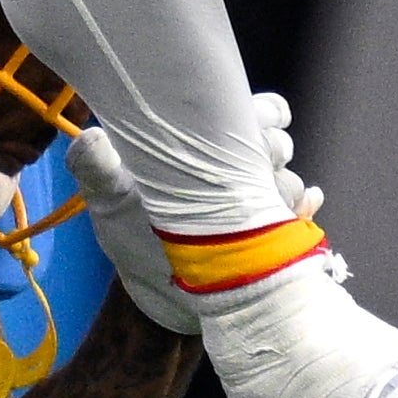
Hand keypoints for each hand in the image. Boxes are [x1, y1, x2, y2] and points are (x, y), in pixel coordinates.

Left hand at [75, 89, 316, 338]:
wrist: (156, 288)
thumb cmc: (131, 231)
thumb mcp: (107, 197)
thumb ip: (95, 165)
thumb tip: (92, 136)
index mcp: (205, 146)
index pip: (245, 111)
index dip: (257, 109)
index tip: (256, 116)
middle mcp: (238, 167)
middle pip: (274, 142)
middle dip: (269, 146)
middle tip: (258, 157)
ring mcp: (260, 202)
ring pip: (289, 180)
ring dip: (282, 185)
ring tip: (263, 198)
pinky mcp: (274, 236)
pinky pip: (302, 216)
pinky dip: (304, 212)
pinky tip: (301, 211)